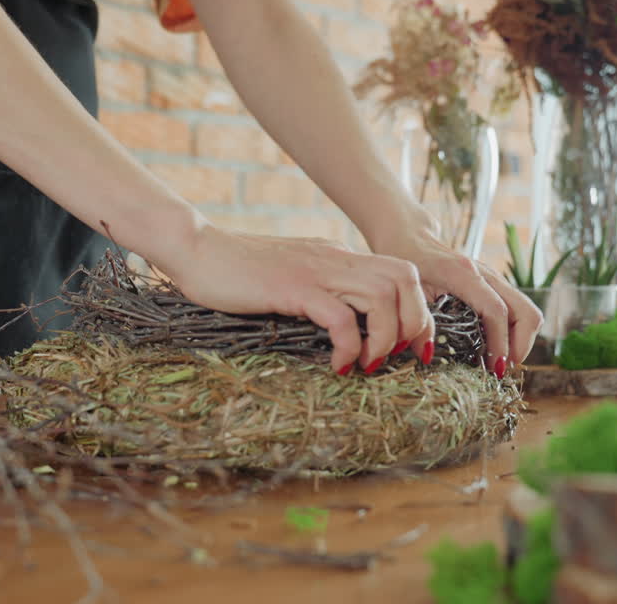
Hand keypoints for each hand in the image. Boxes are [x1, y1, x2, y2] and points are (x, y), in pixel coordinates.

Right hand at [162, 225, 435, 374]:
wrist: (197, 251)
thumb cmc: (237, 272)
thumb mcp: (291, 277)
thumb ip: (319, 291)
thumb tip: (343, 326)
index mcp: (337, 256)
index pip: (401, 273)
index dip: (418, 311)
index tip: (411, 347)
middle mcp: (335, 258)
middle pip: (405, 278)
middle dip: (414, 322)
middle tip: (399, 357)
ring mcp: (315, 270)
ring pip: (382, 295)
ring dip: (384, 337)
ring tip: (367, 364)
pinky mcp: (293, 287)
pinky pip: (340, 317)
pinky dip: (349, 346)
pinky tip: (337, 366)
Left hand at [369, 224, 543, 376]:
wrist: (410, 239)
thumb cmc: (405, 264)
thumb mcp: (408, 290)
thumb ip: (419, 317)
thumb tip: (429, 354)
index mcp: (463, 273)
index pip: (496, 311)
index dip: (499, 343)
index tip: (493, 369)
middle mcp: (486, 274)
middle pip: (527, 312)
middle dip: (520, 346)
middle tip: (499, 369)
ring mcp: (494, 278)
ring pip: (527, 312)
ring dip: (520, 342)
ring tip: (497, 362)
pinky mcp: (494, 285)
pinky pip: (517, 311)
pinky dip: (513, 333)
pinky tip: (493, 348)